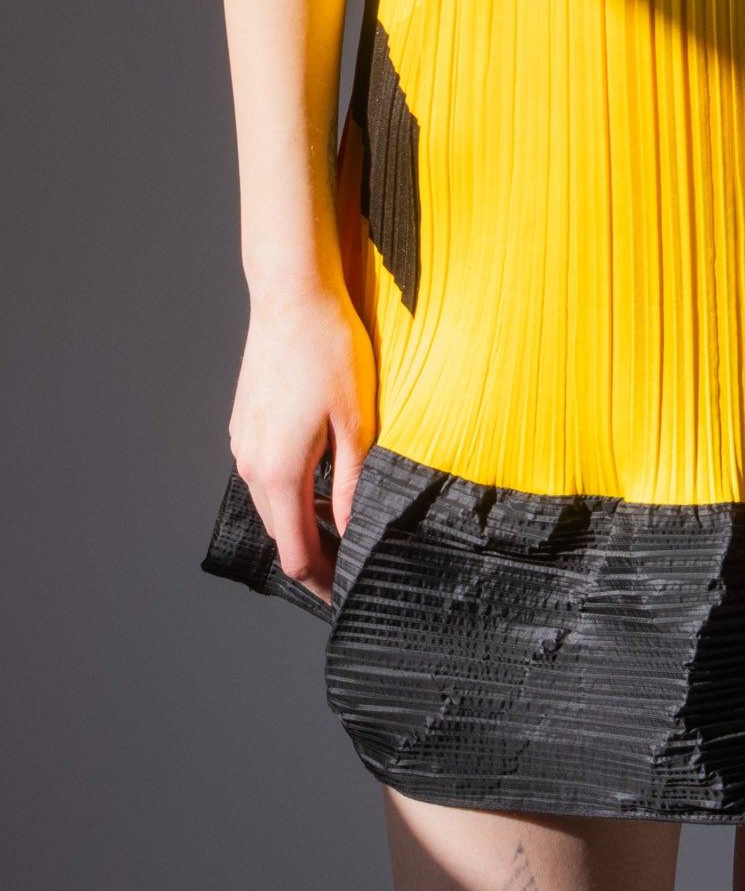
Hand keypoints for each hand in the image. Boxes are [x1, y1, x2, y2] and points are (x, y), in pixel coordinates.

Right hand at [227, 272, 377, 608]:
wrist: (291, 296)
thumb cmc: (329, 350)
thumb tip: (353, 530)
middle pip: (279, 532)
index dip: (320, 580)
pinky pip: (265, 473)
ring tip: (342, 527)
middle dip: (313, 554)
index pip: (295, 551)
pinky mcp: (244, 423)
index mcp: (280, 470)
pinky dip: (290, 490)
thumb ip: (352, 483)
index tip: (344, 594)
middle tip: (351, 566)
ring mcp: (242, 442)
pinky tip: (322, 480)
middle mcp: (251, 463)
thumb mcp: (356, 421)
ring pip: (271, 502)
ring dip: (301, 520)